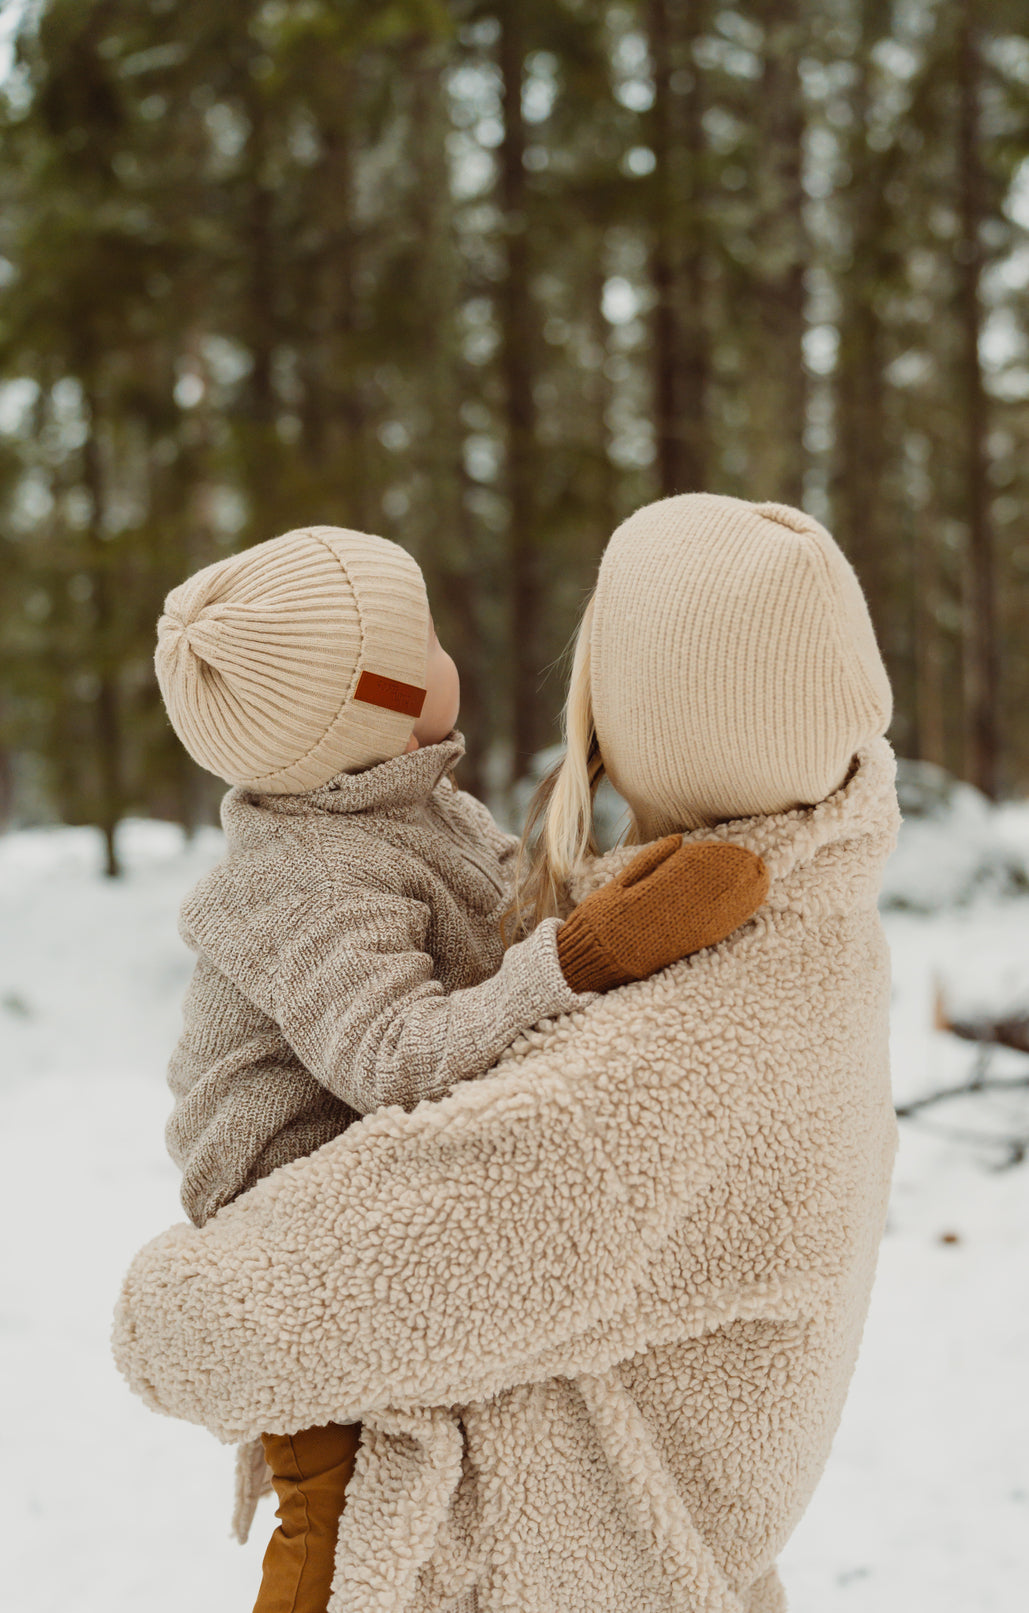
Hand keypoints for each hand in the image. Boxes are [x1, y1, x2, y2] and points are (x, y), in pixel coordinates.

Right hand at [557, 836, 769, 993]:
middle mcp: (658, 917)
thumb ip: (647, 863)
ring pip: (711, 914)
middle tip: (758, 863)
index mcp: (642, 896)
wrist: (584, 964)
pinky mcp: (675, 954)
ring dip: (738, 898)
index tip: (733, 849)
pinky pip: (707, 935)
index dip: (713, 860)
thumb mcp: (615, 887)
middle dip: (733, 877)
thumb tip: (679, 839)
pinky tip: (745, 909)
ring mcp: (668, 938)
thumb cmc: (597, 922)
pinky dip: (728, 921)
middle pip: (706, 892)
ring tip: (760, 881)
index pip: (686, 872)